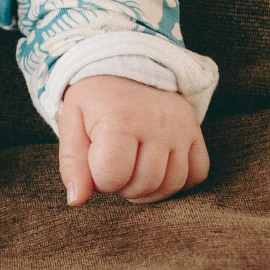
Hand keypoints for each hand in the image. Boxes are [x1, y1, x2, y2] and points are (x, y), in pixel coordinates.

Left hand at [58, 74, 208, 206]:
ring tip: (133, 171)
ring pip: (172, 185)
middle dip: (123, 186)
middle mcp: (157, 123)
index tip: (96, 161)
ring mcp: (181, 128)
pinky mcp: (196, 132)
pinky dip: (178, 182)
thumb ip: (72, 163)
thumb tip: (75, 200)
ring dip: (149, 189)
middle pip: (144, 184)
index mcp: (121, 118)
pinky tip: (158, 171)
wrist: (126, 68)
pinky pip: (197, 175)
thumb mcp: (71, 122)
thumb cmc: (94, 100)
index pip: (112, 176)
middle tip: (114, 167)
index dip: (100, 179)